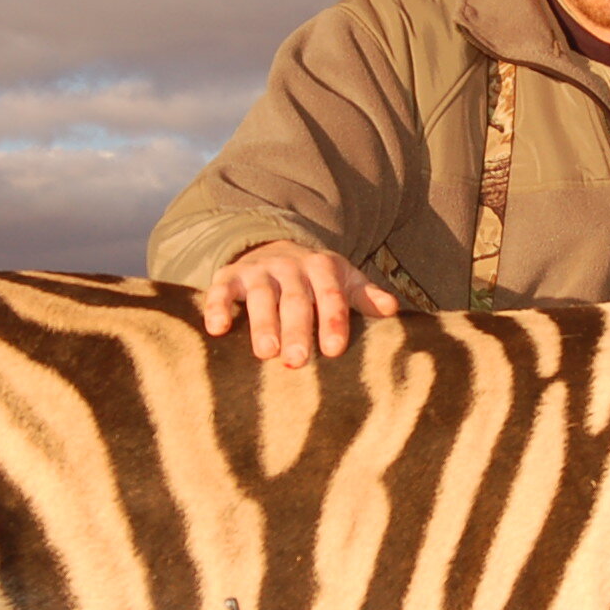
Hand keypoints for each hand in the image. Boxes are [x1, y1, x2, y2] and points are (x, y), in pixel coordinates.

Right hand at [201, 240, 400, 365]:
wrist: (274, 248)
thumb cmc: (316, 279)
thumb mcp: (343, 281)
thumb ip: (365, 296)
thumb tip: (392, 309)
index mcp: (323, 268)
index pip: (331, 295)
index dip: (333, 320)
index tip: (334, 349)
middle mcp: (290, 267)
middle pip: (295, 300)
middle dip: (297, 329)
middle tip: (297, 360)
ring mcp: (259, 271)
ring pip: (260, 296)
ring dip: (262, 323)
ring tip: (265, 352)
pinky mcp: (230, 276)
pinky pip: (221, 290)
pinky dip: (217, 307)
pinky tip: (216, 329)